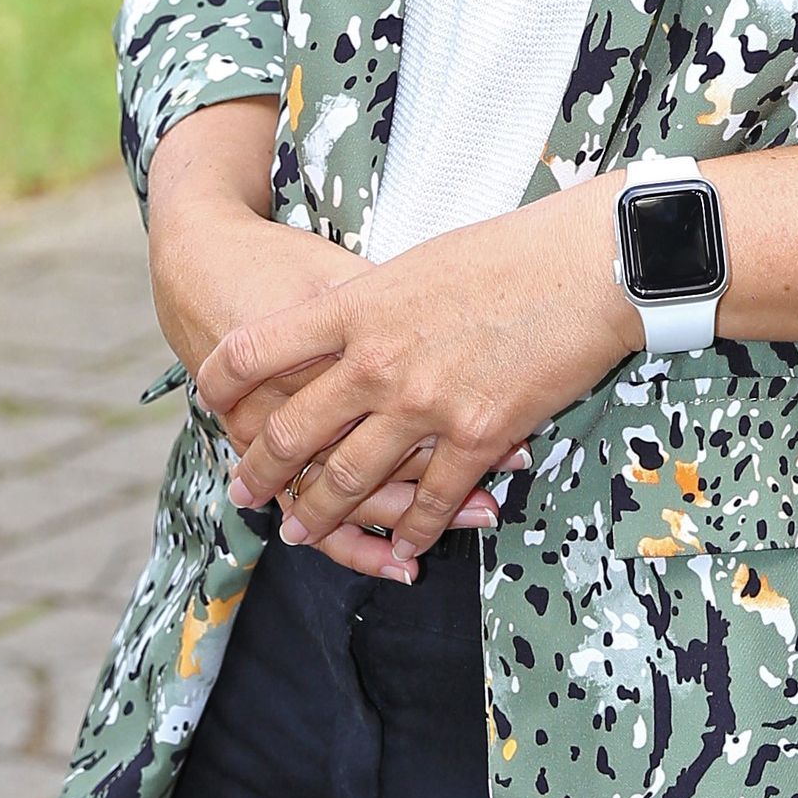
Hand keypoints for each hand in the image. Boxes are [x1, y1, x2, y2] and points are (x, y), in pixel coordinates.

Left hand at [199, 179, 633, 564]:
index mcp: (358, 306)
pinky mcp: (476, 436)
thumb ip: (375, 303)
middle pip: (291, 430)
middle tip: (244, 493)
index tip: (209, 401)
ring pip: (349, 478)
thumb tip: (346, 325)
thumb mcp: (421, 261)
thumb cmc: (513, 250)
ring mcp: (424, 403)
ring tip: (300, 533)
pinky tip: (403, 546)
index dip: (222, 381)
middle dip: (260, 471)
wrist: (588, 265)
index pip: (258, 349)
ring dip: (320, 514)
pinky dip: (411, 531)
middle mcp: (377, 360)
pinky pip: (428, 501)